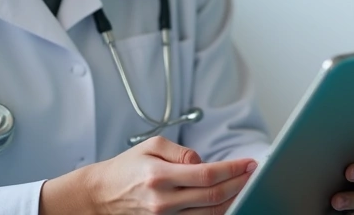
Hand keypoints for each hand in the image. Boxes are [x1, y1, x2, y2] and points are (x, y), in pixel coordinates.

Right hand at [45, 136, 256, 214]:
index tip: (249, 163)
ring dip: (232, 198)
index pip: (207, 174)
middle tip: (252, 172)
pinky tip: (227, 200)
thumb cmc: (126, 168)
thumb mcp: (150, 146)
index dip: (233, 169)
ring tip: (244, 184)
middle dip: (239, 183)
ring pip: (210, 212)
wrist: (101, 195)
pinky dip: (216, 211)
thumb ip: (181, 152)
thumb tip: (204, 162)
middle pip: (213, 196)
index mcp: (160, 175)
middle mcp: (164, 200)